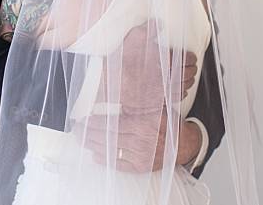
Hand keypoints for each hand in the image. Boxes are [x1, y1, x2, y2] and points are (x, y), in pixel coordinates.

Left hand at [80, 113, 199, 173]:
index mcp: (144, 125)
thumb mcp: (153, 108)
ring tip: (81, 141)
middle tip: (75, 130)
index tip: (82, 120)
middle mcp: (142, 142)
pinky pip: (121, 165)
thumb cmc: (168, 123)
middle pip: (109, 138)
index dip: (94, 123)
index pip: (112, 125)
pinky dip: (107, 160)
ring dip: (94, 146)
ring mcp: (142, 156)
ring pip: (112, 151)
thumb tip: (112, 96)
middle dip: (89, 134)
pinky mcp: (143, 167)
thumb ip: (134, 105)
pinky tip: (96, 156)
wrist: (186, 143)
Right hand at [102, 24, 196, 111]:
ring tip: (189, 77)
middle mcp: (168, 76)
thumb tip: (159, 23)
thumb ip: (148, 29)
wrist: (113, 82)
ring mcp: (164, 90)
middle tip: (193, 66)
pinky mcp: (159, 99)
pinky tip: (181, 89)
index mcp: (165, 60)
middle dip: (192, 69)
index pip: (185, 58)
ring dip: (189, 81)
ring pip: (184, 86)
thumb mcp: (133, 38)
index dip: (191, 57)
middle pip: (187, 73)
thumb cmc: (123, 60)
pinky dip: (182, 92)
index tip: (192, 56)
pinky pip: (177, 97)